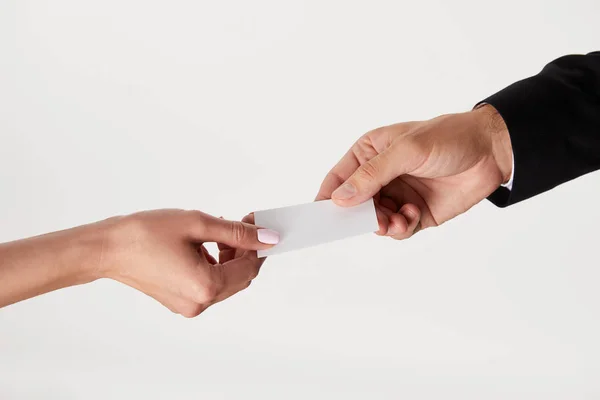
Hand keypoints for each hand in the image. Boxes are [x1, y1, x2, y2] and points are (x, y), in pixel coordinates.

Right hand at [0, 209, 279, 316]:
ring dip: (229, 258)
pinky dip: (214, 266)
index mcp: (207, 286)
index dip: (257, 244)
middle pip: (240, 277)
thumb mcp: (198, 224)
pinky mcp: (179, 302)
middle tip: (240, 224)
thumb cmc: (144, 234)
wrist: (106, 248)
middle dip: (245, 251)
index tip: (256, 224)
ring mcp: (189, 305)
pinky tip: (204, 246)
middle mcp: (200, 302)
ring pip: (226, 281)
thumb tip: (267, 237)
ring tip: (218, 233)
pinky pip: (209, 285)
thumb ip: (237, 233)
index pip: (249, 267)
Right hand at [316, 105, 511, 238]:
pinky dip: (401, 227)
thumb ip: (372, 175)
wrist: (492, 151)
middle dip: (360, 216)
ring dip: (382, 224)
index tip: (318, 216)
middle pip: (354, 205)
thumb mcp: (406, 150)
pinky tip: (412, 215)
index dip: (327, 197)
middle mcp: (380, 176)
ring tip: (397, 219)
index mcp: (369, 153)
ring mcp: (397, 195)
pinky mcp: (415, 212)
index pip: (339, 178)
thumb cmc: (448, 137)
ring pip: (374, 220)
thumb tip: (340, 199)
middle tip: (372, 220)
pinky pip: (397, 229)